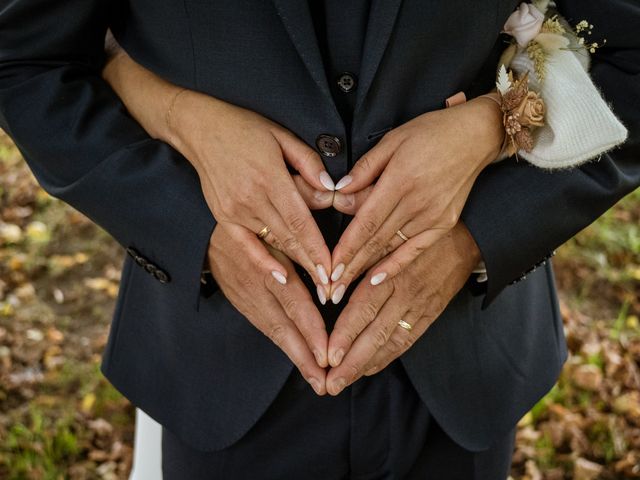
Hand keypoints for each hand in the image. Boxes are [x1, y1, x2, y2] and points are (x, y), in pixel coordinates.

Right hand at [102, 43, 333, 297]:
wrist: (200, 129)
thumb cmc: (245, 129)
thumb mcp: (282, 136)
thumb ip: (308, 163)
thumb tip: (331, 189)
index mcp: (268, 177)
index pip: (300, 220)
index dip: (318, 247)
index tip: (335, 268)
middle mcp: (251, 199)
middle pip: (289, 239)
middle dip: (313, 266)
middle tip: (333, 290)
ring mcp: (235, 212)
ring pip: (273, 245)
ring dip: (296, 270)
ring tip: (316, 293)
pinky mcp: (224, 218)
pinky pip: (247, 246)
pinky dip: (263, 264)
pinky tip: (280, 279)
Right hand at [207, 221, 329, 393]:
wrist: (205, 230)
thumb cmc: (253, 219)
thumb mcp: (275, 225)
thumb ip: (301, 242)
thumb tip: (331, 266)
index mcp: (266, 263)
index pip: (293, 300)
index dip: (310, 327)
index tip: (326, 353)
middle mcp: (257, 286)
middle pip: (283, 325)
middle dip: (305, 355)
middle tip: (324, 382)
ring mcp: (247, 298)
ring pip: (275, 331)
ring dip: (297, 357)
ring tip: (317, 381)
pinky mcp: (243, 304)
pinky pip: (266, 327)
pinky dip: (285, 345)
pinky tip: (302, 361)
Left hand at [325, 221, 480, 394]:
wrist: (467, 236)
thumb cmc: (418, 228)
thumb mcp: (390, 229)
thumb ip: (361, 246)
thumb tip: (331, 252)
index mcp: (390, 269)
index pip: (363, 306)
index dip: (344, 332)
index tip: (328, 354)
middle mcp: (404, 291)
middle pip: (374, 332)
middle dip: (350, 361)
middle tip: (330, 384)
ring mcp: (419, 305)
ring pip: (389, 341)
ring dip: (365, 364)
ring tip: (343, 382)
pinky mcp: (430, 313)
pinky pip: (407, 340)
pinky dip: (387, 356)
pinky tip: (368, 368)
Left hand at [328, 97, 503, 301]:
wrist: (476, 136)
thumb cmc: (432, 132)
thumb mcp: (393, 140)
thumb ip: (365, 169)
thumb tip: (338, 192)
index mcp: (400, 180)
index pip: (366, 222)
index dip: (346, 247)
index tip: (329, 267)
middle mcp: (416, 203)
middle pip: (375, 241)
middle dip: (350, 267)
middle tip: (329, 289)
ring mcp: (432, 216)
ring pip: (391, 248)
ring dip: (366, 270)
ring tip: (344, 289)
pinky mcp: (443, 224)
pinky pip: (414, 250)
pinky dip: (395, 266)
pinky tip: (377, 280)